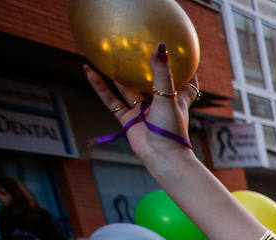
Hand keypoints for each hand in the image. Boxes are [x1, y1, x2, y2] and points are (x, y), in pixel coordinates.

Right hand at [84, 43, 200, 168]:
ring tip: (105, 56)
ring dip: (116, 75)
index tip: (184, 56)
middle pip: (151, 83)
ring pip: (127, 89)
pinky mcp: (127, 119)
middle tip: (134, 49)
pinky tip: (89, 72)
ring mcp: (142, 112)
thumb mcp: (168, 98)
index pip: (186, 83)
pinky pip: (111, 100)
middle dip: (144, 68)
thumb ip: (162, 74)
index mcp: (176, 99)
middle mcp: (159, 104)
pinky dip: (100, 87)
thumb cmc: (172, 129)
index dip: (186, 71)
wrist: (162, 156)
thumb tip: (159, 48)